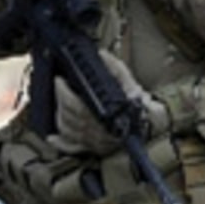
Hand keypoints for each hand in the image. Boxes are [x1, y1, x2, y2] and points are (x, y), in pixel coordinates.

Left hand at [51, 50, 168, 156]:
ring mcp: (94, 141)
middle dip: (60, 99)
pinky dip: (60, 143)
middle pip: (69, 117)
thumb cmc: (140, 106)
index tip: (59, 80)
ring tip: (59, 103)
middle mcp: (98, 130)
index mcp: (106, 114)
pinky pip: (73, 148)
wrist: (153, 125)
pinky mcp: (94, 148)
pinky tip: (52, 137)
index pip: (76, 104)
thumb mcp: (130, 83)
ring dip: (59, 116)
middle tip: (59, 86)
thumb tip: (101, 54)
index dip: (63, 92)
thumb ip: (115, 68)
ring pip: (68, 131)